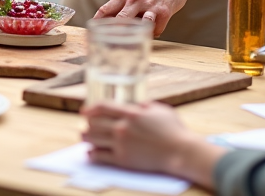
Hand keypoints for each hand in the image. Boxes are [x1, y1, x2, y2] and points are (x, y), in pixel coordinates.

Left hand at [81, 101, 222, 183]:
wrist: (180, 152)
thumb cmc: (174, 130)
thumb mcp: (160, 109)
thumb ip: (146, 105)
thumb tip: (138, 104)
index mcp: (131, 113)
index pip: (103, 107)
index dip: (91, 108)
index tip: (84, 111)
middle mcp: (123, 128)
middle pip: (94, 123)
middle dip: (87, 123)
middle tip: (85, 124)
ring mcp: (121, 144)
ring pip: (94, 139)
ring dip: (86, 137)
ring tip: (84, 136)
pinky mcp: (123, 159)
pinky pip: (100, 156)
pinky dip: (92, 154)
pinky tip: (90, 152)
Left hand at [93, 0, 195, 36]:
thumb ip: (123, 5)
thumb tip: (109, 22)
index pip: (106, 10)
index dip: (97, 23)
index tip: (91, 34)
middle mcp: (135, 0)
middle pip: (119, 20)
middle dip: (113, 35)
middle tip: (109, 47)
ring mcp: (149, 6)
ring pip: (137, 26)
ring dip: (135, 37)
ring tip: (133, 43)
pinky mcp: (163, 12)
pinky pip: (155, 30)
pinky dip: (153, 33)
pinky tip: (154, 30)